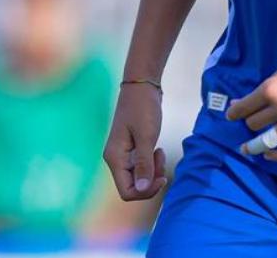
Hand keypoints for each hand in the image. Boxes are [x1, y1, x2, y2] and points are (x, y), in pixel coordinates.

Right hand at [102, 84, 167, 198]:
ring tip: (160, 152)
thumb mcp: (147, 136)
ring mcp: (123, 154)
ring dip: (152, 171)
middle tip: (162, 159)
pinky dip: (151, 163)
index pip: (127, 192)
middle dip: (150, 180)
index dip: (145, 191)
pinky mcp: (131, 149)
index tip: (162, 176)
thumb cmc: (143, 108)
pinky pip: (141, 166)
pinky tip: (157, 150)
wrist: (142, 85)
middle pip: (133, 186)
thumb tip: (141, 189)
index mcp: (115, 158)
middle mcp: (116, 159)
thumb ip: (144, 164)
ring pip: (138, 177)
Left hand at [225, 46, 276, 161]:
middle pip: (254, 124)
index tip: (231, 114)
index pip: (244, 108)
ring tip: (249, 148)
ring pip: (268, 139)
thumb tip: (243, 101)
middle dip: (249, 123)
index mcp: (271, 89)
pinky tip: (269, 156)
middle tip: (248, 123)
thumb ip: (266, 88)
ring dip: (257, 144)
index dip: (234, 112)